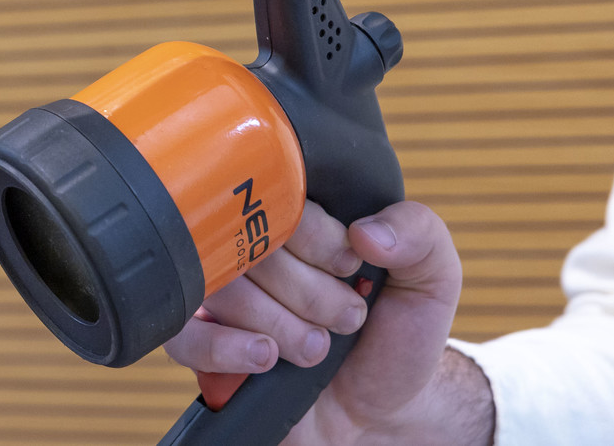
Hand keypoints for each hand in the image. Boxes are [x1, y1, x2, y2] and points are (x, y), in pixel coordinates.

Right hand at [165, 200, 480, 444]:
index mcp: (291, 220)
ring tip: (317, 347)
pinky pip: (184, 336)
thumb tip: (366, 230)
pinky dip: (226, 346)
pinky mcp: (201, 345)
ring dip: (280, 325)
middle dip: (309, 293)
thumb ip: (418, 234)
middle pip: (245, 244)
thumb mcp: (429, 280)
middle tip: (346, 318)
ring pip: (220, 289)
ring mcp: (220, 298)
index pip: (275, 198)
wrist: (377, 415)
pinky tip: (266, 356)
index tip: (351, 267)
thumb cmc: (394, 339)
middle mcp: (248, 252)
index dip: (316, 236)